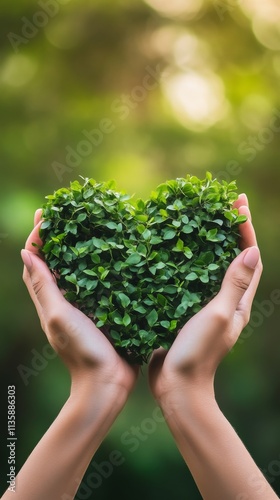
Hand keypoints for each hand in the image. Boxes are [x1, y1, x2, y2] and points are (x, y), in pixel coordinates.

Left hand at [22, 209, 138, 399]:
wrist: (107, 382)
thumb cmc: (81, 350)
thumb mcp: (59, 316)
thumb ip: (43, 287)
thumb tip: (26, 253)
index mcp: (47, 302)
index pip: (35, 262)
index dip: (37, 238)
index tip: (44, 214)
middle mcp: (61, 302)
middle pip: (51, 264)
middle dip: (54, 238)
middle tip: (64, 214)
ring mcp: (81, 307)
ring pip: (73, 272)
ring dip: (74, 250)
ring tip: (84, 228)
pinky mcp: (100, 312)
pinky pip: (94, 284)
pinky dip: (94, 268)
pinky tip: (108, 257)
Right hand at [149, 194, 262, 402]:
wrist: (176, 387)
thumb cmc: (198, 353)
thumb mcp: (218, 315)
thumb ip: (233, 285)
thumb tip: (251, 250)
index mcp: (238, 303)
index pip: (250, 260)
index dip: (246, 231)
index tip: (238, 204)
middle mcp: (226, 303)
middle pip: (233, 260)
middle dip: (230, 232)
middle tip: (219, 205)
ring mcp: (205, 308)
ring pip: (210, 270)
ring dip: (208, 245)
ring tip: (197, 222)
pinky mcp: (186, 313)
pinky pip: (190, 282)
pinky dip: (187, 265)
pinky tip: (172, 256)